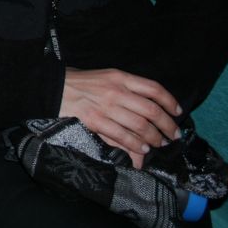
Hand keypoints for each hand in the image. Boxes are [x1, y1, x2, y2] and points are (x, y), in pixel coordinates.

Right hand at [60, 67, 181, 168]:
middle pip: (151, 110)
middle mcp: (116, 91)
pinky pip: (122, 136)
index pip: (153, 88)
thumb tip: (147, 108)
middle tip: (173, 135)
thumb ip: (125, 89)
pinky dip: (136, 145)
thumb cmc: (77, 82)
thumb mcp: (103, 78)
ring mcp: (105, 106)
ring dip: (154, 138)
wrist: (50, 87)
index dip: (170, 101)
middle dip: (167, 125)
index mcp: (119, 77)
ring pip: (140, 125)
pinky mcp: (95, 120)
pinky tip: (142, 150)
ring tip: (159, 144)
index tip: (177, 112)